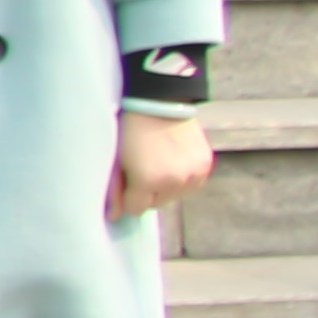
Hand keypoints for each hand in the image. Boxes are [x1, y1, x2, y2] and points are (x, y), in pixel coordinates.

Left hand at [109, 109, 213, 223]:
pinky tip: (172, 160)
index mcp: (147, 181)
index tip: (125, 181)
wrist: (159, 100)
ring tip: (157, 162)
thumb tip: (114, 217)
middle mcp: (174, 182)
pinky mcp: (205, 164)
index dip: (127, 196)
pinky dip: (182, 178)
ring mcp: (192, 174)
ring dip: (166, 187)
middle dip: (147, 192)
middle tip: (140, 167)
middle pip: (156, 204)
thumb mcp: (115, 157)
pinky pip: (192, 184)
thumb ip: (113, 190)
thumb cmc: (129, 128)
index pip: (135, 210)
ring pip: (176, 196)